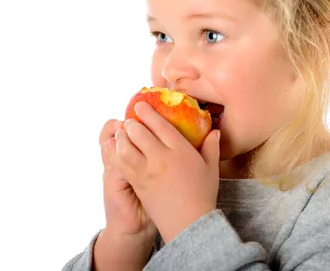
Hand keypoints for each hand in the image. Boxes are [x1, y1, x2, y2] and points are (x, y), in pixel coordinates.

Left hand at [106, 101, 220, 242]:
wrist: (189, 223)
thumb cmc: (202, 195)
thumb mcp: (211, 168)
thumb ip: (211, 147)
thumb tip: (214, 131)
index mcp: (180, 150)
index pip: (160, 125)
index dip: (147, 112)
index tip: (140, 105)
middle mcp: (161, 158)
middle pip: (139, 132)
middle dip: (131, 123)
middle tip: (129, 121)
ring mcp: (147, 171)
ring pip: (126, 147)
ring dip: (121, 137)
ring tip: (122, 134)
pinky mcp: (138, 183)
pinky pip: (121, 164)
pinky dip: (115, 154)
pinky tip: (115, 149)